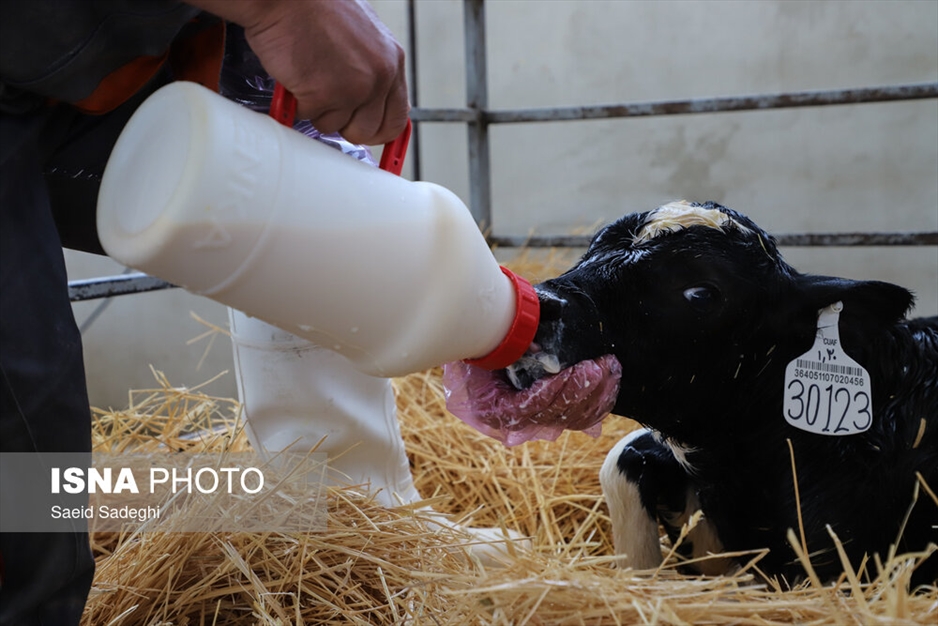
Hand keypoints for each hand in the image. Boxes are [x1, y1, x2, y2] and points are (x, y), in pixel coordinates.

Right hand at [188, 0, 408, 144]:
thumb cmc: (315, 9)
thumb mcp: (362, 35)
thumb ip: (371, 68)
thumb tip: (370, 103)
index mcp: (392, 61)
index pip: (397, 118)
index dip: (377, 130)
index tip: (363, 131)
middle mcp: (379, 76)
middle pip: (366, 131)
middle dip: (343, 123)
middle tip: (325, 99)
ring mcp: (353, 88)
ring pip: (334, 126)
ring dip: (316, 108)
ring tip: (309, 73)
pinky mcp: (324, 94)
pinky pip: (307, 116)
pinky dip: (296, 101)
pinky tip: (296, 72)